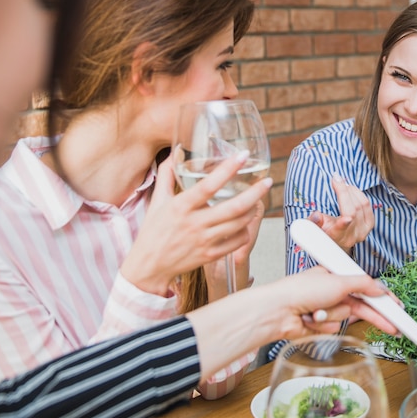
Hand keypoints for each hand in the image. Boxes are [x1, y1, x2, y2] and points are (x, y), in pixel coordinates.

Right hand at [121, 153, 271, 295]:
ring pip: (239, 224)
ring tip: (257, 200)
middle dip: (255, 193)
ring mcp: (204, 241)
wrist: (149, 266)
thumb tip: (176, 151)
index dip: (228, 169)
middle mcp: (194, 223)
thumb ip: (167, 174)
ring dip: (252, 210)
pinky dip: (245, 230)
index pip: (209, 185)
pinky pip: (237, 242)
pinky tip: (245, 222)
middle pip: (234, 207)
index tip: (243, 156)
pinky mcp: (210, 255)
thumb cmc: (153, 230)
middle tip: (267, 181)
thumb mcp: (157, 200)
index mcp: (181, 206)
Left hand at [187, 267, 401, 380]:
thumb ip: (363, 285)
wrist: (278, 310)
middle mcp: (331, 292)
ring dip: (333, 316)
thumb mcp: (337, 281)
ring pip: (344, 318)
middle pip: (361, 306)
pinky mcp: (318, 326)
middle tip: (395, 327)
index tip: (398, 308)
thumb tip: (382, 288)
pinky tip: (311, 320)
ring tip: (316, 312)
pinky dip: (323, 325)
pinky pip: (332, 328)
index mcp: (335, 276)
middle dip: (374, 316)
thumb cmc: (302, 290)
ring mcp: (325, 309)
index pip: (366, 287)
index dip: (383, 299)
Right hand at [307, 174, 373, 249]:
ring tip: (341, 184)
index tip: (346, 219)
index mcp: (335, 237)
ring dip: (351, 191)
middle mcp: (351, 237)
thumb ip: (313, 221)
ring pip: (360, 205)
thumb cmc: (323, 229)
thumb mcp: (313, 226)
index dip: (343, 225)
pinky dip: (358, 194)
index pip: (340, 231)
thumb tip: (316, 216)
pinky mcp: (369, 225)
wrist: (336, 238)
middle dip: (343, 191)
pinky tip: (351, 190)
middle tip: (336, 179)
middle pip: (351, 211)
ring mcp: (363, 231)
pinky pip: (366, 205)